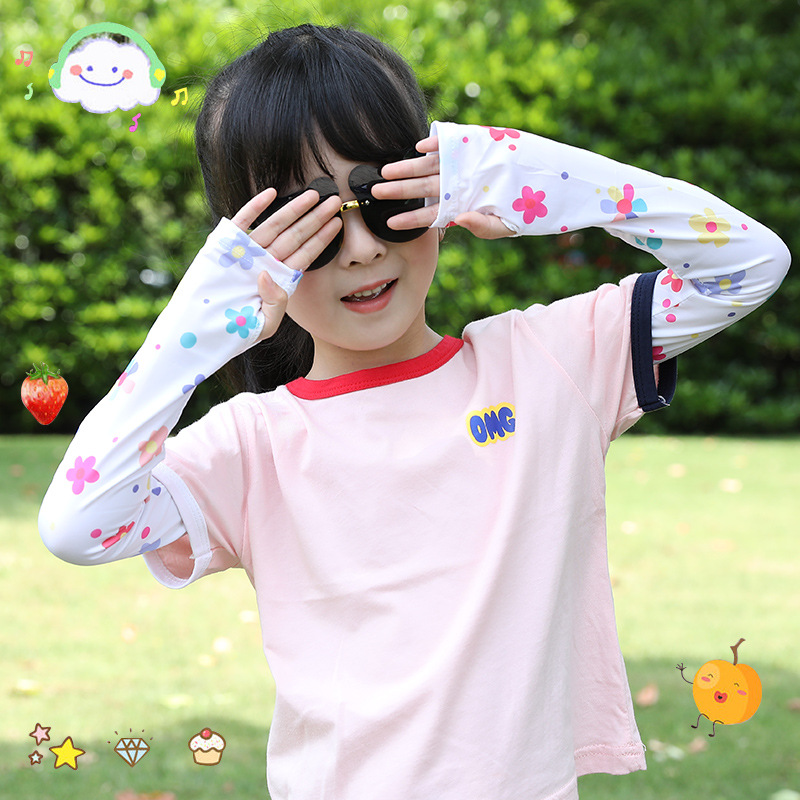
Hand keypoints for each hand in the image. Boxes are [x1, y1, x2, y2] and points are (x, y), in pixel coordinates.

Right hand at [230, 188, 341, 340]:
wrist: (202, 330)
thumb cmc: (235, 330)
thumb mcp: (264, 325)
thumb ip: (275, 304)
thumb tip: (268, 274)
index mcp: (278, 279)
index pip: (305, 255)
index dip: (321, 239)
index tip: (336, 224)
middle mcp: (266, 262)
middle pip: (295, 236)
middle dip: (315, 219)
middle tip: (334, 202)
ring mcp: (246, 252)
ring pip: (275, 226)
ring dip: (294, 210)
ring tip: (313, 194)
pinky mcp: (225, 245)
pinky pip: (242, 222)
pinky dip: (255, 207)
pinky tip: (272, 193)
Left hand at [376, 136, 514, 239]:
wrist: (537, 186)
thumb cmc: (515, 212)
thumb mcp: (501, 226)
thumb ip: (481, 226)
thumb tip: (460, 222)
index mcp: (457, 207)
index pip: (429, 214)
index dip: (410, 219)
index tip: (390, 222)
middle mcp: (453, 185)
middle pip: (421, 188)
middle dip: (398, 190)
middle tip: (376, 192)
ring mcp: (459, 165)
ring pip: (428, 166)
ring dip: (407, 167)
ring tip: (386, 171)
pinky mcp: (469, 146)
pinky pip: (448, 144)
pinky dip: (435, 144)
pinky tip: (420, 147)